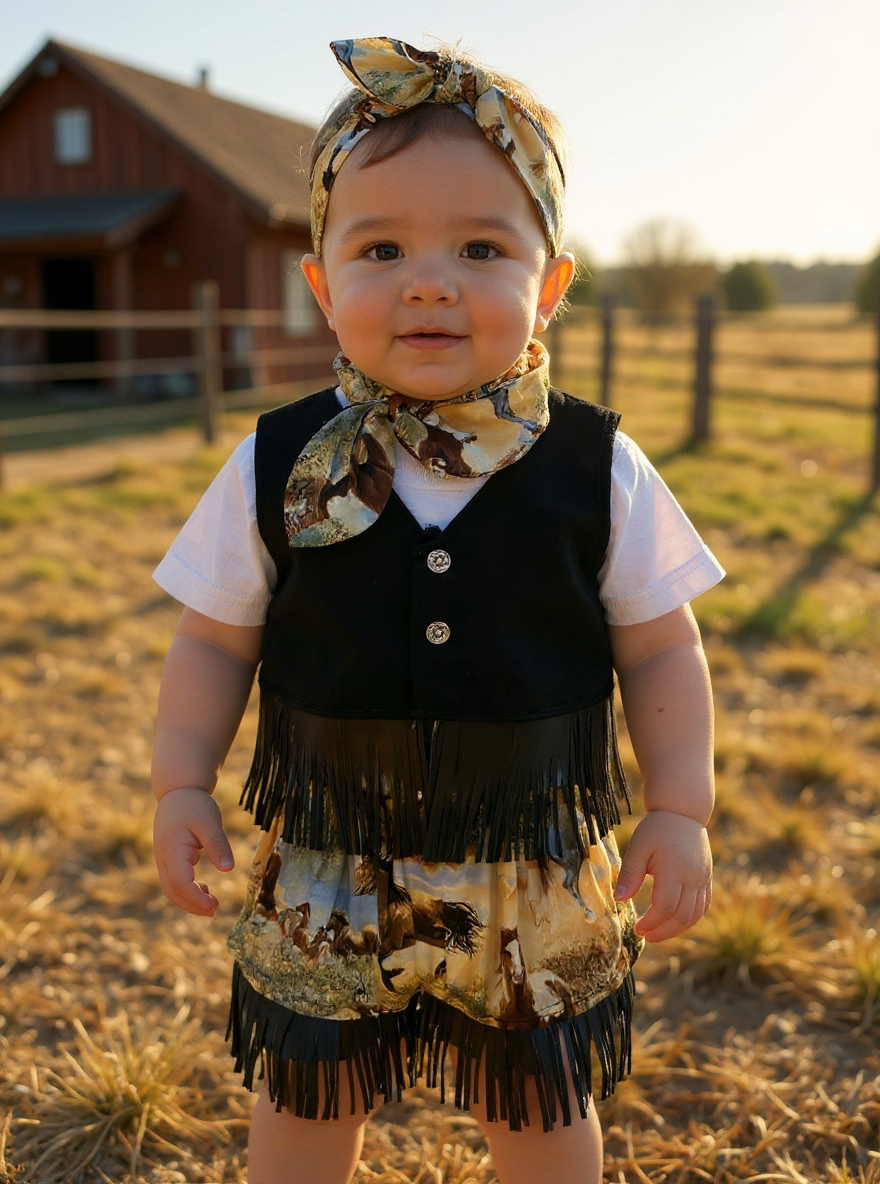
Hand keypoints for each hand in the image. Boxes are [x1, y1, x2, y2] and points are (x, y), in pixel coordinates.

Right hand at [153, 787, 234, 915]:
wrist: (178, 791)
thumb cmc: (195, 804)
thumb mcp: (210, 821)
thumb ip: (217, 844)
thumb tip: (228, 869)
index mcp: (172, 850)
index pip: (180, 883)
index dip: (195, 899)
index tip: (213, 907)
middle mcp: (164, 858)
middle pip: (172, 892)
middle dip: (192, 906)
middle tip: (215, 911)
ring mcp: (163, 859)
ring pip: (171, 889)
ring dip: (189, 901)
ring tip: (212, 905)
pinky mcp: (168, 859)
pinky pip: (174, 881)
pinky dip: (187, 891)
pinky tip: (204, 890)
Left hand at [614, 809, 711, 942]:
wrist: (682, 813)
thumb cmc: (656, 829)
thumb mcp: (638, 847)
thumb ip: (630, 874)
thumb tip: (619, 900)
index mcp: (675, 869)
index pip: (665, 907)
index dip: (651, 922)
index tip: (637, 928)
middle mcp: (693, 877)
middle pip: (682, 917)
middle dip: (663, 931)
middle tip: (646, 936)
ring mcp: (703, 879)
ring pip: (695, 915)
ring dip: (677, 929)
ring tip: (657, 934)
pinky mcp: (707, 879)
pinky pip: (703, 906)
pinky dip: (690, 919)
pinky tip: (674, 922)